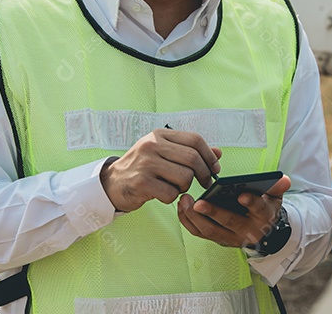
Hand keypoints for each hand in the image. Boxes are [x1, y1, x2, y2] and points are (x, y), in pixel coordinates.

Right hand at [99, 128, 221, 212]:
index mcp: (159, 134)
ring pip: (184, 177)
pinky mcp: (141, 182)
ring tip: (175, 187)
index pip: (195, 140)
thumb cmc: (143, 167)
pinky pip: (171, 193)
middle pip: (192, 158)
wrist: (113, 182)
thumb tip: (218, 153)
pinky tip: (162, 194)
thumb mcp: (164, 153)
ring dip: (185, 187)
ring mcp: (146, 163)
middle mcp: (152, 145)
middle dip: (203, 174)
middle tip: (205, 183)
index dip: (209, 156)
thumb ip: (189, 151)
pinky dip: (172, 197)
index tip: (214, 169)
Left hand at [176, 174, 290, 247]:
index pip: (259, 209)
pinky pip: (200, 233)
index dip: (251, 202)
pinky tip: (182, 207)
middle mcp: (247, 230)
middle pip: (229, 223)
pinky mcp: (217, 239)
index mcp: (263, 217)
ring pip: (211, 231)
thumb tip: (284, 179)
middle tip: (199, 203)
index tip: (241, 195)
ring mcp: (231, 237)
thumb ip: (277, 187)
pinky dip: (188, 221)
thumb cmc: (264, 208)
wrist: (261, 232)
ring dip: (195, 217)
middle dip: (214, 213)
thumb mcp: (274, 197)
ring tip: (185, 200)